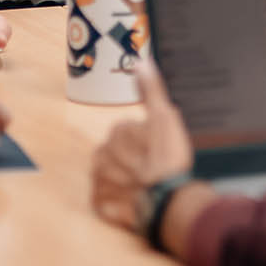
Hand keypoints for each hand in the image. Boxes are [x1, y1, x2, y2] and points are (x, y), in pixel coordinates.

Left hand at [92, 64, 193, 230]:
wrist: (165, 202)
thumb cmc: (166, 158)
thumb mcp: (165, 117)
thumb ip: (151, 90)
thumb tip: (140, 61)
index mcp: (117, 131)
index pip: (131, 131)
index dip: (148, 141)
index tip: (159, 150)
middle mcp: (101, 153)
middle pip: (119, 152)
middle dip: (133, 159)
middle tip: (154, 169)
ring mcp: (99, 180)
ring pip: (112, 174)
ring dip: (125, 178)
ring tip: (147, 186)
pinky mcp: (100, 204)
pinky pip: (108, 198)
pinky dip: (119, 199)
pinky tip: (136, 200)